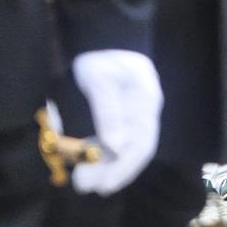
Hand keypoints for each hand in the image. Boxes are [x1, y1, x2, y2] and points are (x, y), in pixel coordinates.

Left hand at [69, 49, 163, 195]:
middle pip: (135, 149)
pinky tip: (85, 161)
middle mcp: (145, 111)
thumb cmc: (102, 58)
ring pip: (125, 147)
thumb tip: (115, 147)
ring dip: (104, 165)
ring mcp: (137, 114)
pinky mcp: (124, 117)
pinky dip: (100, 153)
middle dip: (111, 171)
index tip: (103, 186)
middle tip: (82, 186)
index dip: (124, 168)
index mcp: (146, 101)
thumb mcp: (99, 79)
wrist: (106, 40)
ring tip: (80, 179)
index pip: (142, 142)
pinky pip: (116, 140)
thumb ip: (108, 112)